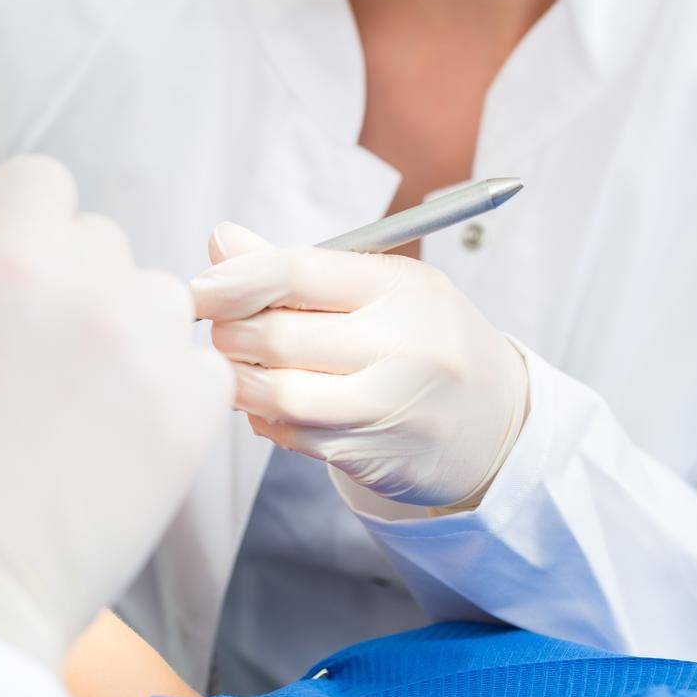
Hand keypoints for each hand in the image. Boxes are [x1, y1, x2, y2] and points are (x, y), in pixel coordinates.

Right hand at [0, 155, 232, 671]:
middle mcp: (89, 286)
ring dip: (126, 323)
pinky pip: (199, 361)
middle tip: (34, 349)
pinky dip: (169, 382)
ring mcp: (149, 347)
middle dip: (70, 275)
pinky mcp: (192, 411)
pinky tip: (123, 426)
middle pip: (99, 237)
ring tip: (80, 393)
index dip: (23, 217)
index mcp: (8, 259)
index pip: (44, 179)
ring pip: (156, 292)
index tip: (14, 260)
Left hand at [191, 222, 527, 510]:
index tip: (200, 286)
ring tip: (232, 362)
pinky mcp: (372, 456)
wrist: (497, 421)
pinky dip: (262, 416)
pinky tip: (264, 399)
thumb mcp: (383, 284)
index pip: (299, 271)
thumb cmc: (425, 336)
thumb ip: (299, 266)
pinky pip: (292, 436)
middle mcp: (404, 347)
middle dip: (229, 330)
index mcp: (404, 288)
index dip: (235, 277)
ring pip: (279, 395)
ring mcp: (390, 408)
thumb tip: (221, 240)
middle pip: (281, 336)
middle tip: (216, 325)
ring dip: (236, 379)